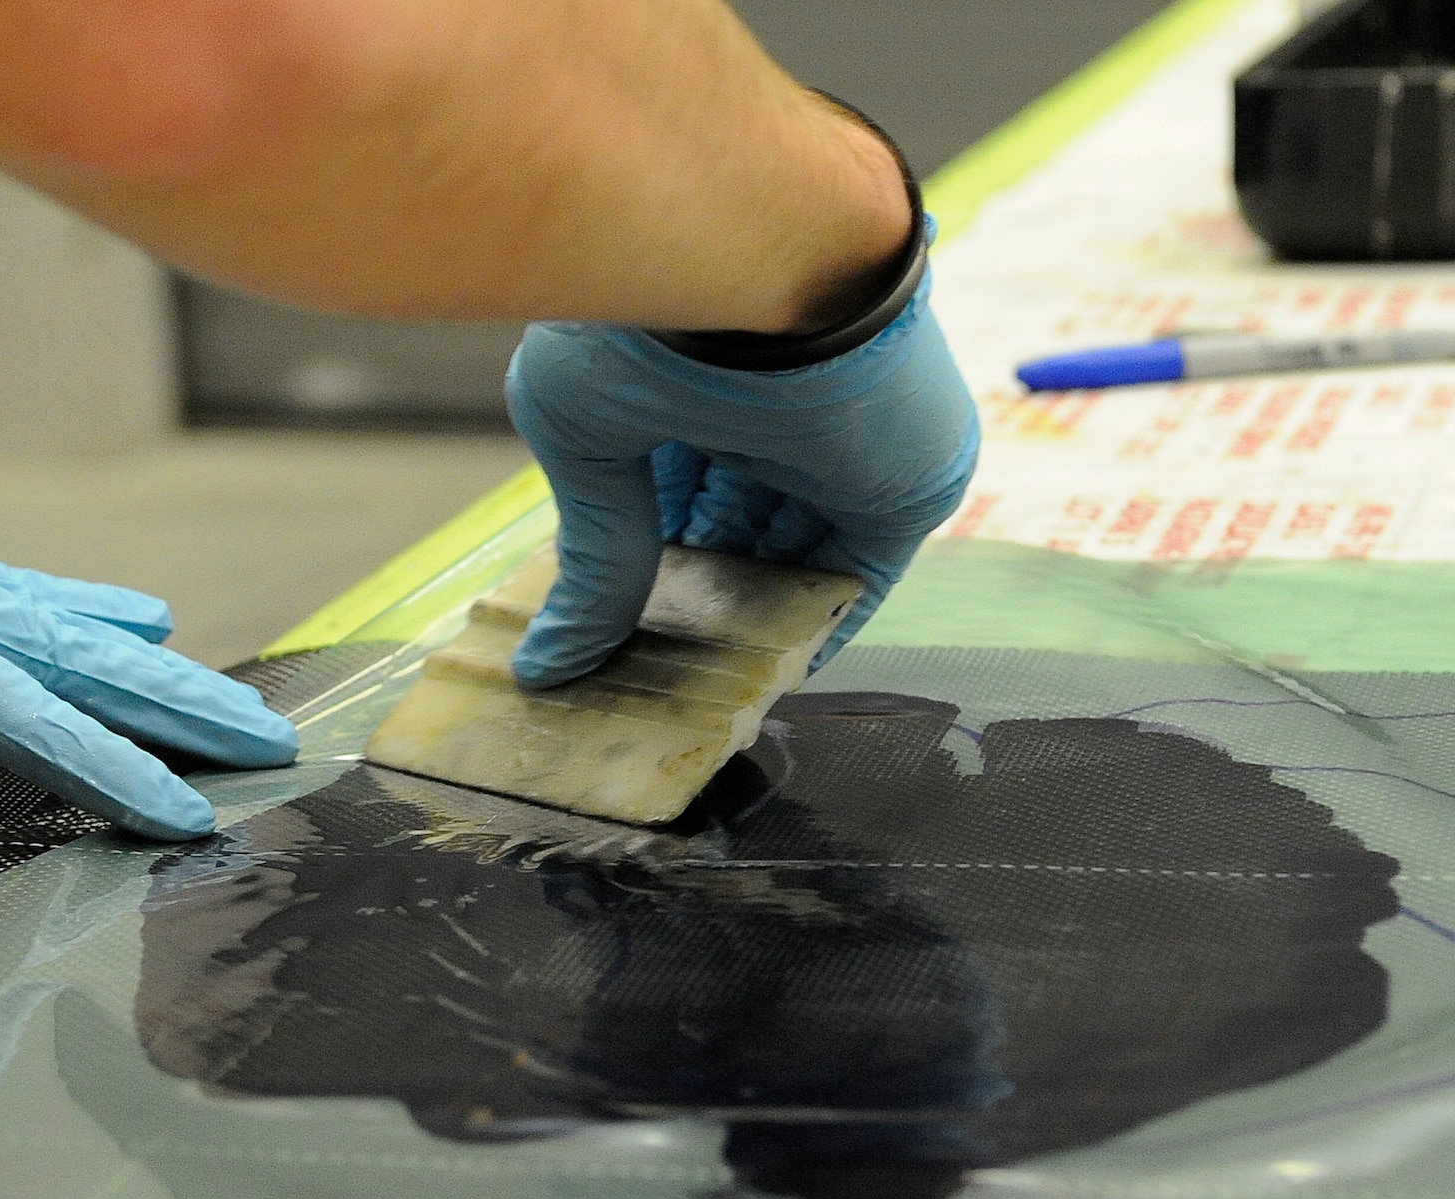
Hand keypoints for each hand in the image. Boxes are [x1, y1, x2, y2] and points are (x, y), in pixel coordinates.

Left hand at [0, 406, 296, 842]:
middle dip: (171, 700)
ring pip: (41, 611)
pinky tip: (112, 622)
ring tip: (223, 688)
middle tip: (274, 739)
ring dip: (137, 659)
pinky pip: (0, 591)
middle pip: (58, 645)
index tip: (186, 815)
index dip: (96, 763)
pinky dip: (74, 618)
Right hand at [502, 245, 979, 688]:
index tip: (608, 625)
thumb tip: (547, 663)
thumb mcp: (590, 433)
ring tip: (693, 692)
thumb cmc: (649, 310)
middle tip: (646, 672)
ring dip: (750, 623)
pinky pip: (863, 574)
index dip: (642, 557)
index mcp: (704, 372)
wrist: (758, 249)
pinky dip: (817, 626)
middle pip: (737, 529)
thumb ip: (592, 557)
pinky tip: (767, 676)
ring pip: (798, 556)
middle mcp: (778, 405)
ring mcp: (846, 442)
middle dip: (694, 598)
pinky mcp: (907, 480)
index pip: (674, 487)